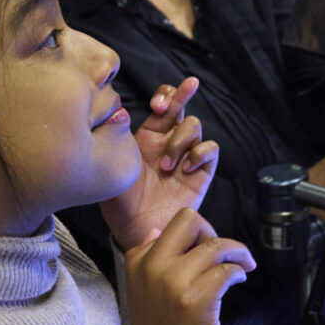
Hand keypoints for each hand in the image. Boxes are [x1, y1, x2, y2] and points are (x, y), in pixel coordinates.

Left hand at [101, 78, 218, 250]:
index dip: (166, 95)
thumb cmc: (119, 201)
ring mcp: (186, 156)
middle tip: (163, 109)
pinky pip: (210, 149)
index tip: (156, 105)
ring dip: (179, 141)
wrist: (135, 230)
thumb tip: (121, 110)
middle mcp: (169, 141)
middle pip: (183, 106)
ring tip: (166, 165)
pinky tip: (184, 170)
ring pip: (195, 126)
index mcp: (148, 135)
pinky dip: (199, 155)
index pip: (164, 103)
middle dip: (179, 98)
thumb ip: (119, 136)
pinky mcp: (201, 173)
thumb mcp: (113, 163)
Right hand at [124, 209, 254, 324]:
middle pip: (191, 221)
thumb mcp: (142, 293)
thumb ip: (148, 259)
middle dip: (213, 233)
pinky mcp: (196, 301)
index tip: (206, 252)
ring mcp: (173, 283)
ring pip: (215, 245)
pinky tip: (239, 279)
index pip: (173, 225)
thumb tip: (156, 230)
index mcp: (137, 262)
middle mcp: (152, 268)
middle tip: (224, 254)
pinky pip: (226, 270)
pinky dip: (239, 272)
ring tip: (242, 266)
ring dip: (237, 253)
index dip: (197, 237)